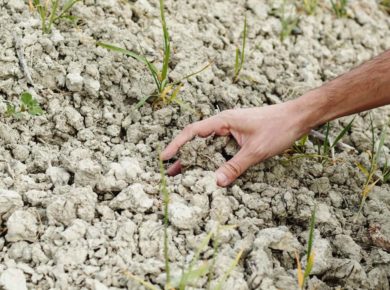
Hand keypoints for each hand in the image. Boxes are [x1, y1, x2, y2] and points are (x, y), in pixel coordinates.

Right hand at [160, 100, 309, 185]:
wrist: (298, 117)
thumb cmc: (278, 128)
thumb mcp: (256, 150)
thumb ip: (235, 166)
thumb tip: (216, 183)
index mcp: (223, 121)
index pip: (192, 132)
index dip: (176, 144)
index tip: (164, 157)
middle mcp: (224, 124)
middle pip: (197, 140)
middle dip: (184, 156)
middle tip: (170, 173)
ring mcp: (231, 130)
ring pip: (208, 145)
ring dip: (197, 159)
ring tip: (184, 175)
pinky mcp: (239, 136)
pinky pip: (220, 148)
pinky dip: (212, 159)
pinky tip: (210, 170)